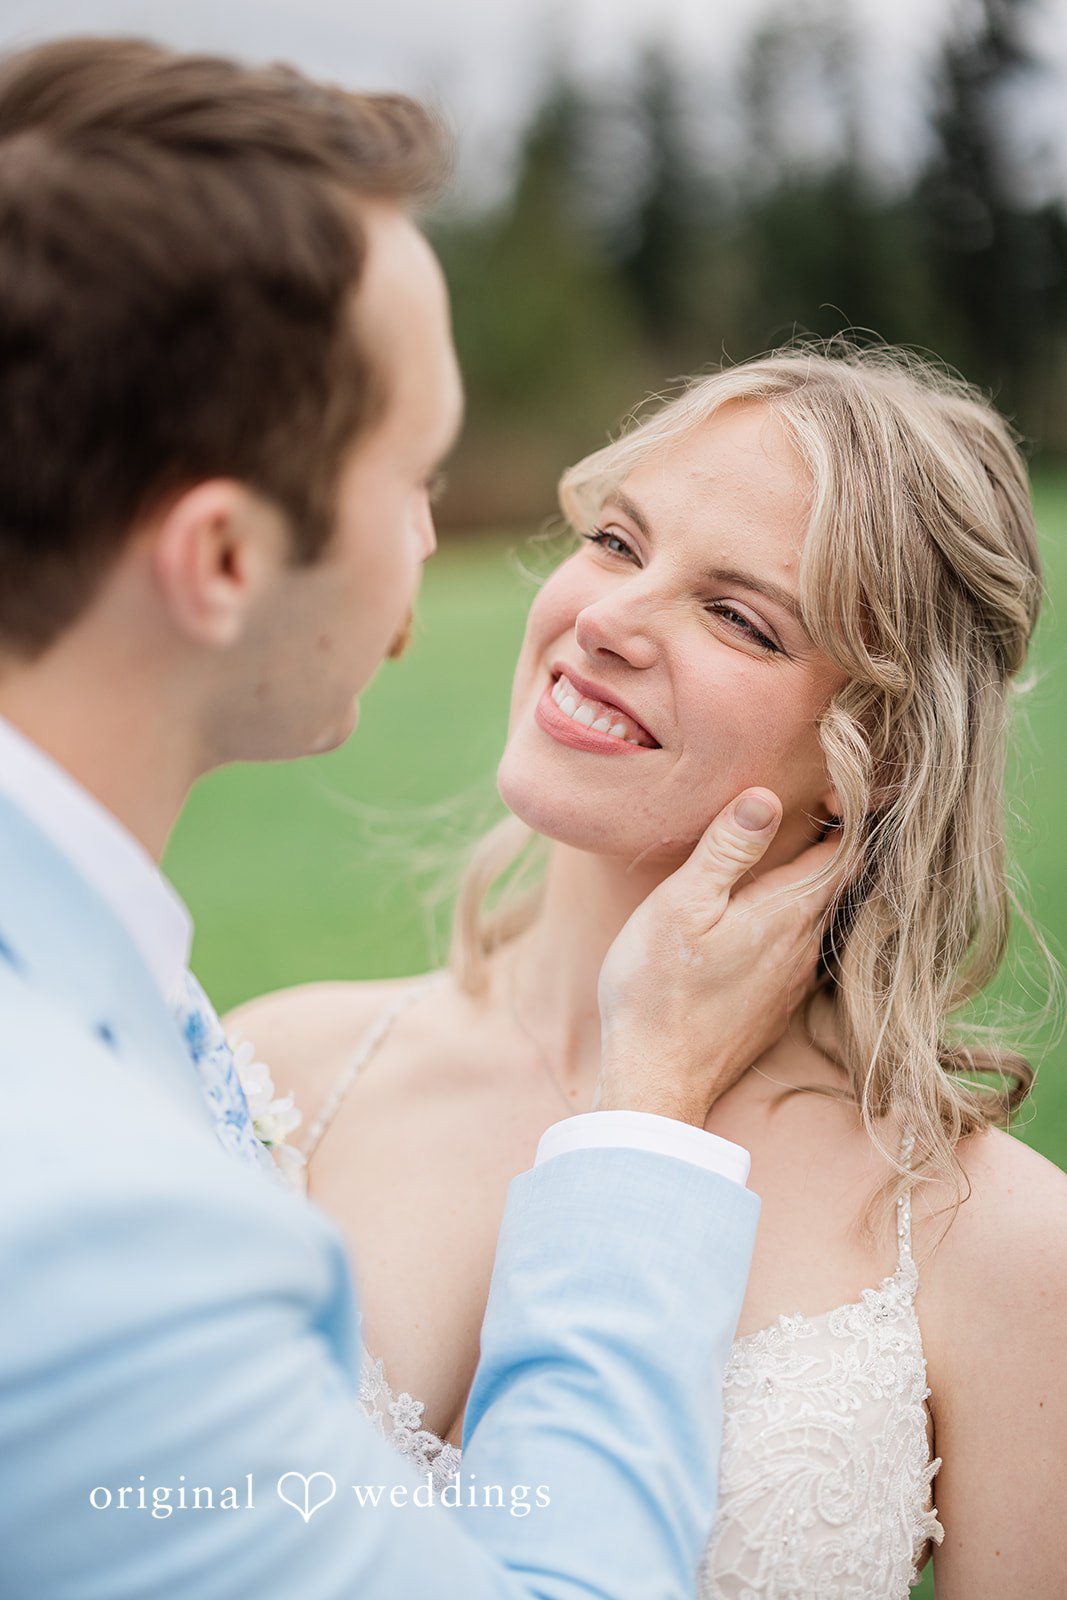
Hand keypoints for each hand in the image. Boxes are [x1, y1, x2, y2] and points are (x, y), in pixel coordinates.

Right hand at [595, 788, 844, 1127]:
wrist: (656, 1080)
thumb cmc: (658, 988)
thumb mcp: (682, 904)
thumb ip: (728, 849)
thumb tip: (767, 795)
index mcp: (788, 913)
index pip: (844, 851)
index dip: (848, 812)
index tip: (832, 786)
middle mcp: (804, 947)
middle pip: (838, 883)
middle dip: (834, 842)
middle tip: (819, 805)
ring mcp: (792, 981)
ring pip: (820, 917)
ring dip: (813, 882)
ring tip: (794, 851)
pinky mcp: (775, 1006)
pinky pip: (800, 948)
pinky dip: (794, 919)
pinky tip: (767, 915)